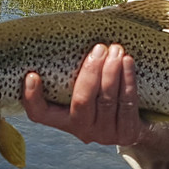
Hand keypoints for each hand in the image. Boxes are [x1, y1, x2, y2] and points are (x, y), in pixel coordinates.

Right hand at [22, 43, 143, 145]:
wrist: (137, 123)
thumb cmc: (103, 95)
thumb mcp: (85, 88)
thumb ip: (73, 71)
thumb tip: (64, 33)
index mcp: (63, 119)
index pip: (40, 114)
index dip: (32, 98)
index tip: (31, 75)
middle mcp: (81, 130)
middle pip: (81, 102)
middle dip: (91, 72)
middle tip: (99, 49)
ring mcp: (105, 134)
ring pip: (107, 101)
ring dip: (112, 72)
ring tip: (116, 50)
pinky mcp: (127, 133)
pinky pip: (127, 104)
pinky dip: (128, 80)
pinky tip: (128, 62)